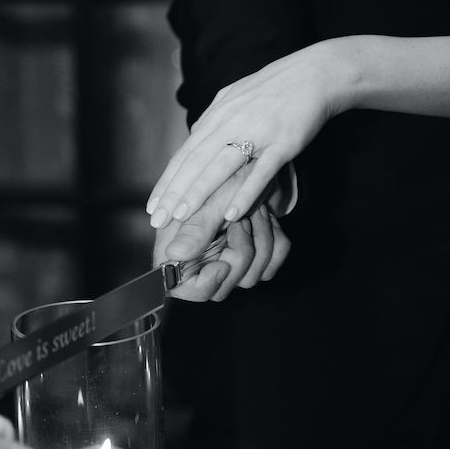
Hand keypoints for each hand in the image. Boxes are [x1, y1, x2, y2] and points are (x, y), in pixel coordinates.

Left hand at [146, 39, 351, 229]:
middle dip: (173, 193)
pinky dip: (245, 193)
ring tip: (181, 217)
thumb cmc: (276, 89)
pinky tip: (231, 214)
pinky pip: (261, 171)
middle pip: (195, 162)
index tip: (152, 205)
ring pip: (220, 166)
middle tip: (157, 220)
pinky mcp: (283, 141)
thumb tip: (195, 137)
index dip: (167, 181)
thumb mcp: (236, 98)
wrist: (315, 73)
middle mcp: (231, 122)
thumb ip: (215, 120)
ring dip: (198, 193)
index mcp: (218, 114)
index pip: (185, 154)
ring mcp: (256, 131)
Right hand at [152, 170, 290, 301]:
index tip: (222, 264)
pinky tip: (267, 216)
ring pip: (253, 276)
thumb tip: (173, 256)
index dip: (206, 285)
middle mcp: (205, 257)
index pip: (187, 290)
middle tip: (242, 220)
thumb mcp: (212, 198)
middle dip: (241, 251)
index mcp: (183, 247)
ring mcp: (230, 257)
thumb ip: (196, 229)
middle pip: (225, 287)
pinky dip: (275, 239)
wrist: (256, 158)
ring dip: (261, 237)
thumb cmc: (228, 172)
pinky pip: (273, 264)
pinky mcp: (256, 254)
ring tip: (256, 209)